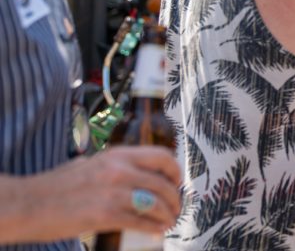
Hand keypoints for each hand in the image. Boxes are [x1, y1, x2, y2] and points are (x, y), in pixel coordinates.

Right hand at [11, 146, 180, 242]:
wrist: (26, 204)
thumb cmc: (55, 186)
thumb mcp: (88, 164)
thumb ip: (114, 166)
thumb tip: (136, 173)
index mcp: (116, 154)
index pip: (162, 156)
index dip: (175, 170)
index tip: (177, 181)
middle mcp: (119, 169)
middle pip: (164, 183)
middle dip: (175, 198)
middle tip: (176, 207)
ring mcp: (113, 192)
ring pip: (157, 203)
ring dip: (168, 214)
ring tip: (169, 221)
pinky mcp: (105, 215)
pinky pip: (142, 221)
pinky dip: (154, 227)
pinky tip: (157, 231)